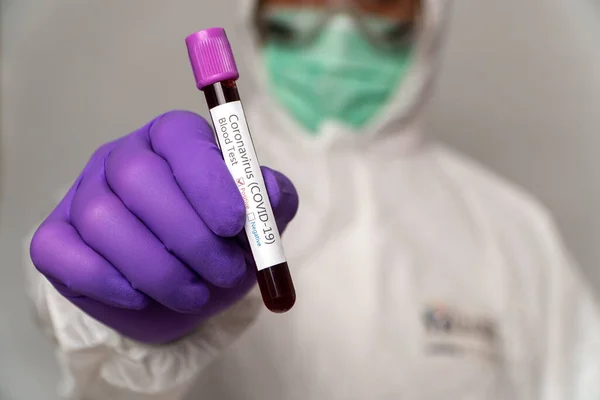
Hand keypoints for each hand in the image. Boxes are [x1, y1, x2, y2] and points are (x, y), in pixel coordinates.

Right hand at [30, 111, 298, 343]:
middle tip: (226, 272)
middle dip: (188, 235)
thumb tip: (266, 188)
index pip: (178, 136)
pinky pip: (63, 253)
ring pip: (104, 220)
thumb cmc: (222, 248)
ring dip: (159, 269)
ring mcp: (83, 195)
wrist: (184, 294)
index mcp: (173, 142)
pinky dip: (108, 282)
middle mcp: (123, 159)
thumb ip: (272, 200)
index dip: (207, 179)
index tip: (235, 223)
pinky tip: (141, 297)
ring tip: (196, 293)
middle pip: (137, 176)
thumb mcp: (259, 223)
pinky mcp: (55, 239)